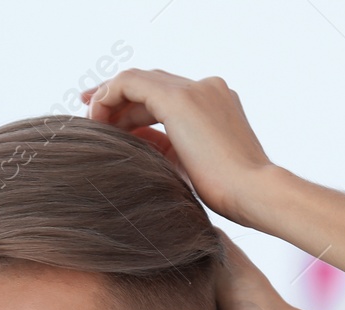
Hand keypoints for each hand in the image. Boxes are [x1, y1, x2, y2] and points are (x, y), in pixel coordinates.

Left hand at [83, 69, 276, 227]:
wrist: (254, 193)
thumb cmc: (230, 194)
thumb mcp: (193, 168)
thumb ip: (168, 151)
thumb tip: (138, 151)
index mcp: (216, 104)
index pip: (165, 97)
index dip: (133, 108)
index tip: (109, 124)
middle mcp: (207, 89)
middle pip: (151, 85)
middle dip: (117, 98)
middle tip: (90, 116)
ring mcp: (196, 89)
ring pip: (140, 80)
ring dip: (111, 100)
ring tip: (92, 124)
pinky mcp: (181, 98)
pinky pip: (130, 82)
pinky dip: (109, 97)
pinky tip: (97, 120)